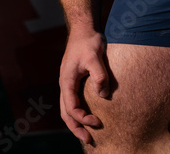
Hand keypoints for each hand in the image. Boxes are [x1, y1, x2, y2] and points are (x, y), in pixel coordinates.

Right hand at [59, 28, 108, 144]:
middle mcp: (65, 85)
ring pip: (67, 109)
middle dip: (76, 128)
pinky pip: (74, 101)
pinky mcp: (75, 81)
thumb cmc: (88, 42)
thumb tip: (104, 95)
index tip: (97, 122)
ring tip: (88, 134)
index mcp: (66, 81)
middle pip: (65, 113)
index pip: (71, 108)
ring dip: (76, 123)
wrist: (83, 29)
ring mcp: (69, 83)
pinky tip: (89, 116)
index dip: (83, 119)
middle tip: (90, 140)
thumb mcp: (94, 57)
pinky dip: (79, 113)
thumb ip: (99, 75)